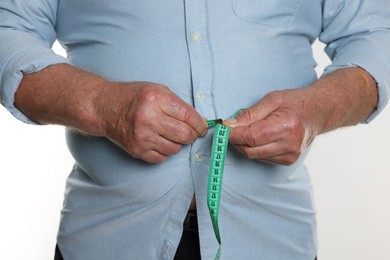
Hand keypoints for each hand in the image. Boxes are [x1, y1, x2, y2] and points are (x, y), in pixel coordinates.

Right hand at [15, 64, 206, 162]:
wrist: (104, 107)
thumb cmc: (133, 97)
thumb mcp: (158, 90)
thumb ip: (178, 105)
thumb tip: (198, 122)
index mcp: (156, 100)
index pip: (189, 116)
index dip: (201, 124)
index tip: (203, 127)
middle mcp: (148, 119)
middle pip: (185, 135)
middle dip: (192, 135)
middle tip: (191, 133)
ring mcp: (142, 137)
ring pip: (175, 149)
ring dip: (177, 143)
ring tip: (169, 133)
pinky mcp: (137, 150)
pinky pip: (162, 157)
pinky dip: (164, 151)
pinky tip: (158, 140)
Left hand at [225, 67, 377, 165]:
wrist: (318, 112)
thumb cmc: (294, 103)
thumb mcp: (271, 100)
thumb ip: (249, 114)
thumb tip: (229, 126)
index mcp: (286, 126)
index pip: (251, 137)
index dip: (232, 134)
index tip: (222, 129)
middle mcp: (290, 144)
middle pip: (250, 149)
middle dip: (235, 140)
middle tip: (231, 128)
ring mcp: (290, 155)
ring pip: (254, 155)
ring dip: (244, 145)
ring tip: (248, 130)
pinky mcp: (288, 161)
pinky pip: (261, 158)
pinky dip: (255, 149)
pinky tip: (260, 137)